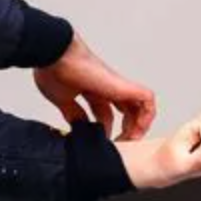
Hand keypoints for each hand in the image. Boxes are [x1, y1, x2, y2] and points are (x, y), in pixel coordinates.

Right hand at [33, 32, 155, 139]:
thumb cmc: (53, 69)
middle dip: (124, 130)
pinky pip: (147, 99)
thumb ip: (72, 112)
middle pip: (124, 109)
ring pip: (139, 105)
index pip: (104, 111)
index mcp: (91, 89)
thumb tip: (79, 126)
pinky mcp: (123, 85)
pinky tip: (138, 129)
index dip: (104, 129)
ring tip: (130, 142)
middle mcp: (105, 87)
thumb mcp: (61, 99)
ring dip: (137, 125)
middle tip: (118, 145)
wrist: (55, 54)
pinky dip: (147, 114)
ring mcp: (115, 85)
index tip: (100, 142)